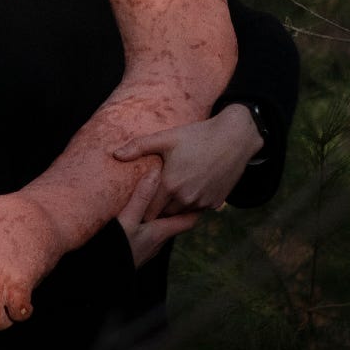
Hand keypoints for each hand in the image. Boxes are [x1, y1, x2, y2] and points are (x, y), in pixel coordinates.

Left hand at [112, 104, 263, 217]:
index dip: (143, 207)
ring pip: (181, 212)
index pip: (148, 210)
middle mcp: (186, 198)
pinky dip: (194, 203)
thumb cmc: (198, 135)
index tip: (140, 203)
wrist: (235, 138)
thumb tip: (114, 154)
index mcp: (170, 185)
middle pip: (164, 214)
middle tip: (154, 199)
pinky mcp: (216, 203)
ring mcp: (202, 202)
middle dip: (158, 208)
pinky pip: (198, 209)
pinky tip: (192, 189)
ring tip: (172, 193)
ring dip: (176, 207)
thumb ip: (138, 147)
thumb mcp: (167, 138)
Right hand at [117, 164, 197, 266]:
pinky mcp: (136, 250)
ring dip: (165, 214)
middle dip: (182, 206)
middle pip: (177, 222)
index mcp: (161, 232)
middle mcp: (158, 242)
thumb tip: (156, 173)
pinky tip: (142, 215)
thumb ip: (141, 198)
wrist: (101, 278)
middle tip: (185, 188)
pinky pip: (151, 233)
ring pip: (163, 228)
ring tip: (164, 197)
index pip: (190, 219)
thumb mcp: (127, 221)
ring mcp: (147, 248)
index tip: (205, 191)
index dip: (199, 206)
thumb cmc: (115, 250)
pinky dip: (152, 222)